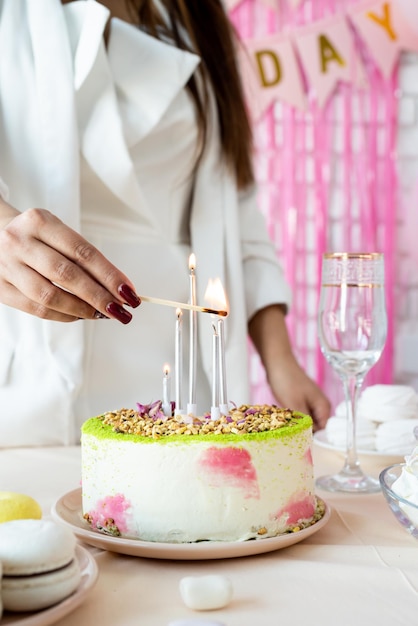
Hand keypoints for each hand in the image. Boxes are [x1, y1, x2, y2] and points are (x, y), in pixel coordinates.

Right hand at [0, 207, 139, 322]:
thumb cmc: (35, 236)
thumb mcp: (56, 232)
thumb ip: (83, 257)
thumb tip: (119, 288)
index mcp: (40, 221)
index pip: (83, 252)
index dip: (109, 275)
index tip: (129, 291)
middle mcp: (20, 241)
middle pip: (68, 275)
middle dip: (100, 296)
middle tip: (121, 310)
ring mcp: (6, 266)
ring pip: (50, 296)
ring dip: (83, 310)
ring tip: (103, 315)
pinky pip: (37, 309)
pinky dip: (64, 316)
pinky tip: (81, 316)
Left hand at [248, 304, 330, 429]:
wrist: (277, 361)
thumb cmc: (286, 381)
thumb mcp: (295, 405)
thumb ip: (304, 424)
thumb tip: (310, 441)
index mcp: (324, 407)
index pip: (322, 432)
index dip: (311, 438)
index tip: (296, 441)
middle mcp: (321, 405)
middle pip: (314, 427)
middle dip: (302, 431)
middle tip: (287, 434)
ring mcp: (311, 401)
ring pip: (305, 421)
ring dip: (295, 424)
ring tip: (283, 426)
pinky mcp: (301, 399)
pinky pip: (299, 413)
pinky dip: (292, 416)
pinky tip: (282, 417)